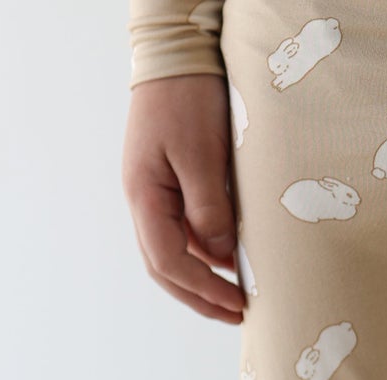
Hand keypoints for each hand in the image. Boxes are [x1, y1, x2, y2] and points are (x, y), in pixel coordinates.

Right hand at [121, 74, 244, 322]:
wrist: (179, 57)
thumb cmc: (187, 99)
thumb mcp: (202, 154)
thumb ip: (210, 208)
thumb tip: (222, 255)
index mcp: (144, 195)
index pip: (167, 261)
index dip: (203, 290)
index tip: (237, 305)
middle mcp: (145, 201)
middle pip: (166, 267)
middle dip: (200, 297)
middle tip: (239, 315)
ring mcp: (158, 195)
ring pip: (177, 253)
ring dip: (207, 278)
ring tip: (242, 295)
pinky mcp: (174, 187)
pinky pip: (189, 232)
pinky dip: (211, 253)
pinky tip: (237, 261)